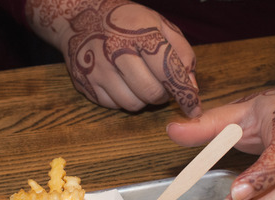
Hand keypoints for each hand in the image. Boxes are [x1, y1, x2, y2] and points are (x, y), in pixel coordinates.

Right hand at [42, 0, 200, 116]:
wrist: (80, 17)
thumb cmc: (127, 22)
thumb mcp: (159, 24)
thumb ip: (182, 53)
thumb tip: (191, 86)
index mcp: (140, 34)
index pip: (168, 71)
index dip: (185, 93)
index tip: (193, 107)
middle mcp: (117, 51)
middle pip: (151, 92)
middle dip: (163, 96)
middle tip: (162, 88)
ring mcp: (98, 69)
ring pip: (133, 104)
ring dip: (143, 100)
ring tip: (141, 83)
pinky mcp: (86, 84)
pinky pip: (114, 105)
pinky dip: (124, 100)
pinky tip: (122, 83)